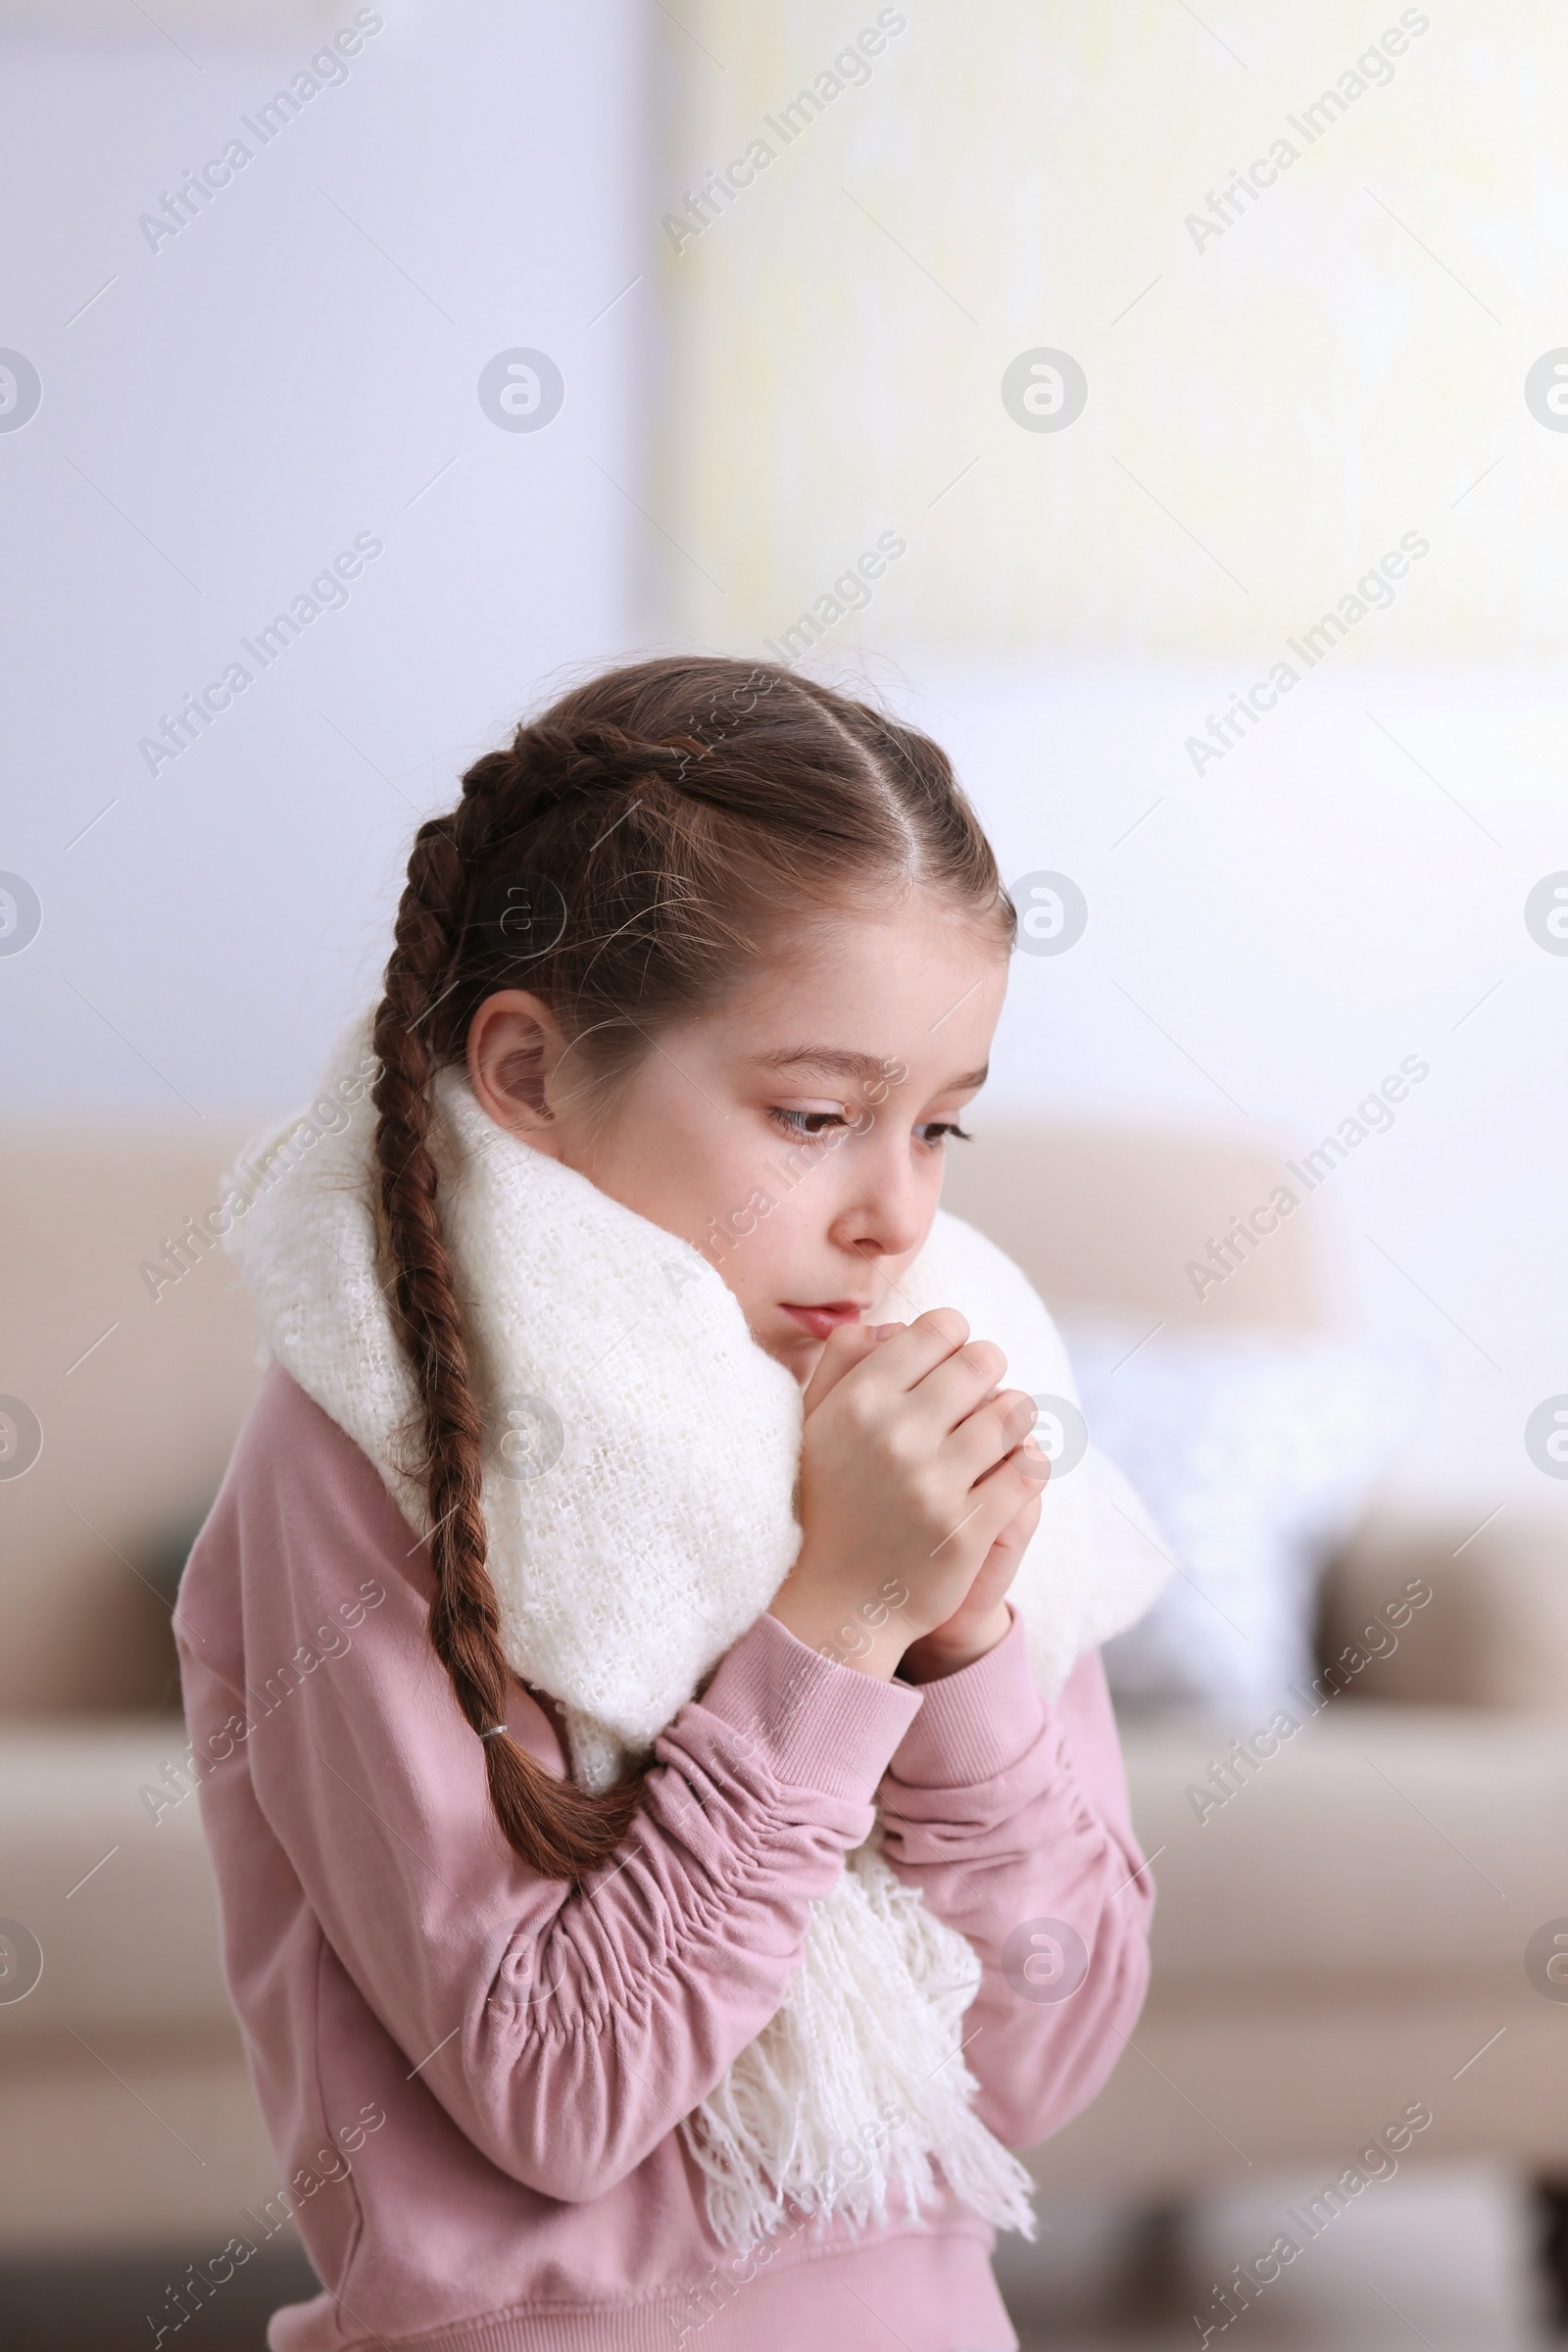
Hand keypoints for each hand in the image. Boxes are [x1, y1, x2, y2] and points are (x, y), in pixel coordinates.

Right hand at [766, 1308, 1049, 1679]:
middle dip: (989, 1373)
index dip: (954, 1338)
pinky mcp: (968, 1529)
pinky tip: (1011, 1469)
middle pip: (984, 1362)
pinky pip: (1029, 1470)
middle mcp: (895, 1436)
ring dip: (1014, 1417)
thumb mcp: (814, 1425)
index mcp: (858, 1402)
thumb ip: (842, 1362)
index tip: (951, 1361)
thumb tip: (890, 1323)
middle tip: (981, 1395)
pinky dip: (1029, 1463)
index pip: (939, 1329)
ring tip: (1000, 1431)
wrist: (837, 1602)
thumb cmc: (828, 1503)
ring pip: (1015, 1413)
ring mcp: (934, 1485)